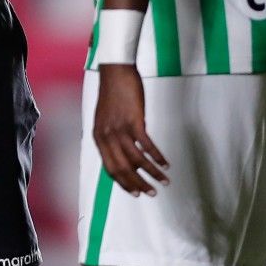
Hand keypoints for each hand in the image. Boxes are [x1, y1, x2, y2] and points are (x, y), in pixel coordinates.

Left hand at [92, 64, 167, 195]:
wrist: (115, 71)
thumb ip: (112, 137)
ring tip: (163, 181)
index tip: (136, 192)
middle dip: (138, 185)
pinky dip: (157, 157)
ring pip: (137, 160)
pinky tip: (166, 164)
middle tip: (151, 194)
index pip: (110, 169)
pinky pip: (147, 146)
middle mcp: (107, 137)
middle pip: (123, 169)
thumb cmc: (112, 93)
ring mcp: (120, 129)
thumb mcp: (105, 119)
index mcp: (99, 138)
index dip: (124, 184)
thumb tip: (125, 153)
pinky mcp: (134, 121)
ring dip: (152, 174)